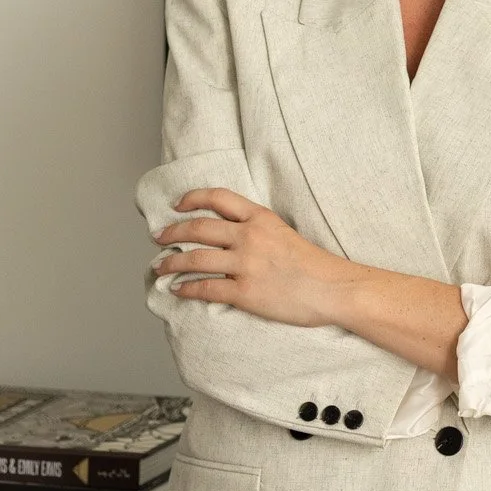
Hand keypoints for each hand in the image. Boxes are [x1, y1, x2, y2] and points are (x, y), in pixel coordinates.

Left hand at [153, 187, 357, 327]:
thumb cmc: (313, 264)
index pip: (218, 198)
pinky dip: (186, 288)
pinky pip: (206, 288)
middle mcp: (249, 236)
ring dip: (171, 264)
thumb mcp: (284, 231)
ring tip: (159, 268)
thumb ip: (257, 228)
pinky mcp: (245, 292)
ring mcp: (246, 265)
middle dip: (172, 233)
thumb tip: (229, 235)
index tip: (177, 205)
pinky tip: (177, 290)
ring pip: (196, 259)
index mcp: (260, 217)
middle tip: (158, 239)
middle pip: (199, 228)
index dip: (193, 198)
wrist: (333, 288)